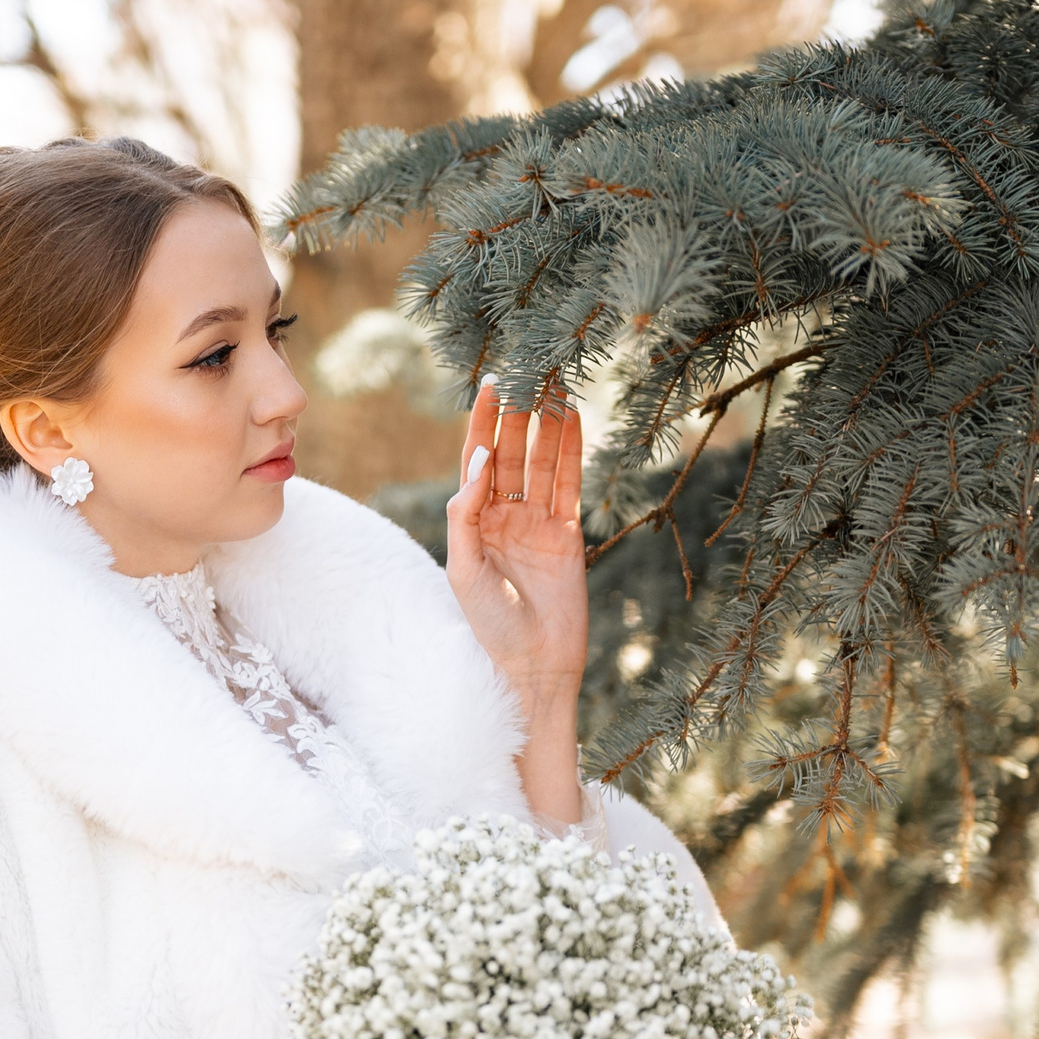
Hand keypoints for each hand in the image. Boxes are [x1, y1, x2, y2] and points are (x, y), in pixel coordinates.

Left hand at [446, 382, 589, 829]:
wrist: (533, 667)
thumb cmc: (489, 626)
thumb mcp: (464, 570)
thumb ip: (465, 515)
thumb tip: (478, 461)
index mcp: (473, 523)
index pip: (476, 461)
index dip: (481, 423)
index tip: (489, 385)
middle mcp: (504, 517)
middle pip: (510, 453)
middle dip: (517, 414)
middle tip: (527, 371)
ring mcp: (537, 524)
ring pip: (541, 463)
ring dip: (547, 425)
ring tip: (553, 384)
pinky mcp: (567, 534)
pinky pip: (569, 485)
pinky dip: (572, 453)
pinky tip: (575, 420)